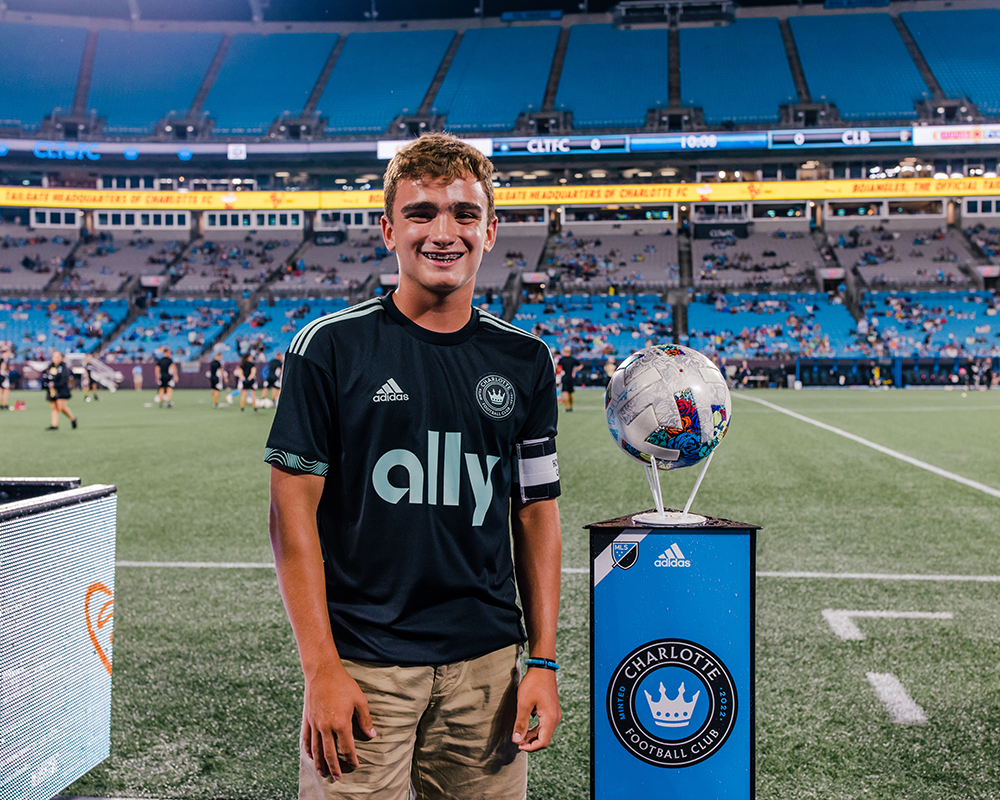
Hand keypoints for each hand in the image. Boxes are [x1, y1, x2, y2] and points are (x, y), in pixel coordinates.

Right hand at [302, 662, 376, 779]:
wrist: (322, 672)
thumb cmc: (343, 684)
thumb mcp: (360, 700)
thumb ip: (365, 719)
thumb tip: (372, 735)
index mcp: (341, 724)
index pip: (346, 748)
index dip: (351, 759)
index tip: (355, 766)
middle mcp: (326, 727)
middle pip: (330, 753)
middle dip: (335, 767)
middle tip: (338, 778)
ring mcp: (315, 724)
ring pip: (316, 749)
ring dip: (320, 763)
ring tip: (323, 773)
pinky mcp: (307, 718)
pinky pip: (306, 738)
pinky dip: (308, 749)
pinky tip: (310, 756)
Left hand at [511, 667, 560, 751]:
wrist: (542, 668)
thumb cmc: (534, 684)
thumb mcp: (524, 704)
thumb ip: (521, 723)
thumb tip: (517, 740)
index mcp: (550, 719)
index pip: (543, 742)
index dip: (530, 748)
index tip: (518, 745)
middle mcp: (555, 718)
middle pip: (544, 739)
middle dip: (530, 743)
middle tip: (516, 740)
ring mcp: (554, 714)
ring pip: (544, 732)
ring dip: (532, 736)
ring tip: (519, 734)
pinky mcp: (551, 710)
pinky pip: (544, 725)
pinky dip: (535, 728)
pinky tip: (525, 726)